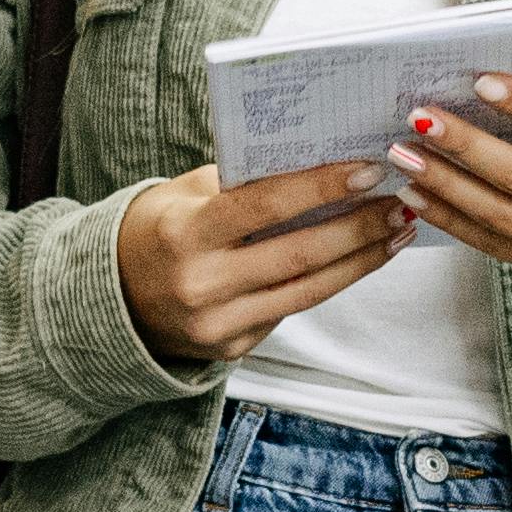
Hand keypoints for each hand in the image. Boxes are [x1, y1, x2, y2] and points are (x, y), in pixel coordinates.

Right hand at [117, 158, 403, 365]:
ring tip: (397, 231)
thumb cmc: (156, 230)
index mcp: (185, 234)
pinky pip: (292, 310)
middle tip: (401, 201)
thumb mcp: (183, 194)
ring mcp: (218, 324)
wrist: (111, 300)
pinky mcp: (232, 349)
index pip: (264, 206)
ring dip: (361, 259)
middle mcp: (202, 284)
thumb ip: (240, 183)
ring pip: (308, 290)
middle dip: (359, 227)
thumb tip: (316, 161)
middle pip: (299, 254)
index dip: (321, 188)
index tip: (368, 171)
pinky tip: (361, 260)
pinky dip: (332, 282)